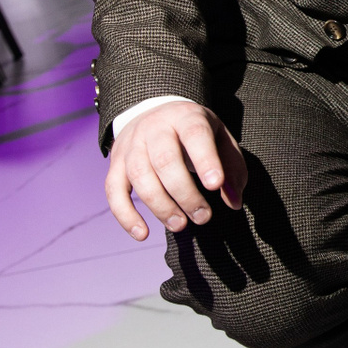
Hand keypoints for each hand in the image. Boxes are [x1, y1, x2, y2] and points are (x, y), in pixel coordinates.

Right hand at [104, 101, 247, 240]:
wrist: (156, 113)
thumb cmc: (196, 134)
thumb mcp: (220, 140)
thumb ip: (232, 169)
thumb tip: (233, 202)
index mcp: (186, 117)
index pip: (195, 134)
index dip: (205, 160)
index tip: (215, 185)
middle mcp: (155, 127)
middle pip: (165, 159)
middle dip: (185, 193)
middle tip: (203, 217)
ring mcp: (132, 145)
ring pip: (140, 175)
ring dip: (160, 206)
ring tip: (180, 224)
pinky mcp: (116, 163)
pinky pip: (114, 191)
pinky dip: (126, 215)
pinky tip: (142, 234)